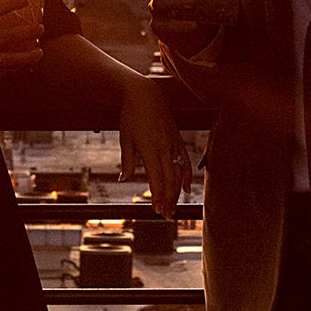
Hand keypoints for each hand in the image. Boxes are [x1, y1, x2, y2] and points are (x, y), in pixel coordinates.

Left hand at [115, 76, 192, 216]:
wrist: (144, 94)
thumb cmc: (131, 117)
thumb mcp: (125, 139)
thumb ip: (127, 161)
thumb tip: (124, 178)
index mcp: (150, 150)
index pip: (157, 179)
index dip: (158, 196)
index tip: (157, 210)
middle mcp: (164, 148)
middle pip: (170, 180)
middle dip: (168, 199)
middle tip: (165, 215)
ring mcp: (173, 144)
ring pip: (178, 173)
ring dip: (176, 192)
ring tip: (173, 207)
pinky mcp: (177, 139)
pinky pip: (185, 161)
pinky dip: (186, 176)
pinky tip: (185, 189)